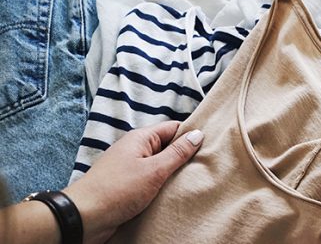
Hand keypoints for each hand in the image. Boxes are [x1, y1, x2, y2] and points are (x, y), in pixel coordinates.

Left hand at [64, 122, 203, 243]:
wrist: (84, 218)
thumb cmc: (117, 191)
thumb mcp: (154, 171)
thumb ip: (177, 153)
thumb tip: (197, 134)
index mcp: (141, 138)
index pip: (173, 128)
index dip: (191, 134)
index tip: (209, 145)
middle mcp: (136, 149)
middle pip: (168, 146)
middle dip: (184, 156)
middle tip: (205, 166)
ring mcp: (131, 168)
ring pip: (160, 165)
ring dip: (173, 174)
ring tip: (193, 181)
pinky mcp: (128, 186)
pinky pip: (151, 180)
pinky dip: (162, 186)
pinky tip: (174, 194)